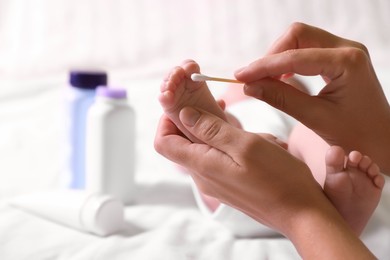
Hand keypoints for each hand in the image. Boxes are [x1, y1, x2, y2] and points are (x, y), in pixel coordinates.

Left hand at [154, 107, 373, 258]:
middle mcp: (203, 176)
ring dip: (219, 130)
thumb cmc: (279, 179)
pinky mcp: (229, 182)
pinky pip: (219, 157)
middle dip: (196, 119)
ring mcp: (216, 181)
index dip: (166, 119)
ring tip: (243, 126)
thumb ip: (211, 130)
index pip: (163, 141)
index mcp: (202, 165)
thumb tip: (183, 114)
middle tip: (220, 105)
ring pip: (204, 147)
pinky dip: (230, 142)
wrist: (301, 214)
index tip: (185, 103)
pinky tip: (252, 140)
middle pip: (182, 142)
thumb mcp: (246, 145)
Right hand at [235, 23, 389, 172]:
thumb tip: (250, 87)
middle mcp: (348, 48)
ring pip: (300, 39)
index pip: (295, 56)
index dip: (264, 66)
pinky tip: (281, 79)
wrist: (380, 139)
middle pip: (297, 35)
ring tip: (264, 81)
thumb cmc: (355, 134)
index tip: (241, 77)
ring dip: (278, 57)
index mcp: (348, 62)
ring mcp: (344, 50)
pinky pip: (307, 48)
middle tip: (253, 79)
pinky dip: (288, 61)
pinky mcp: (339, 57)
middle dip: (271, 55)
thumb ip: (281, 99)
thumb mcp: (314, 118)